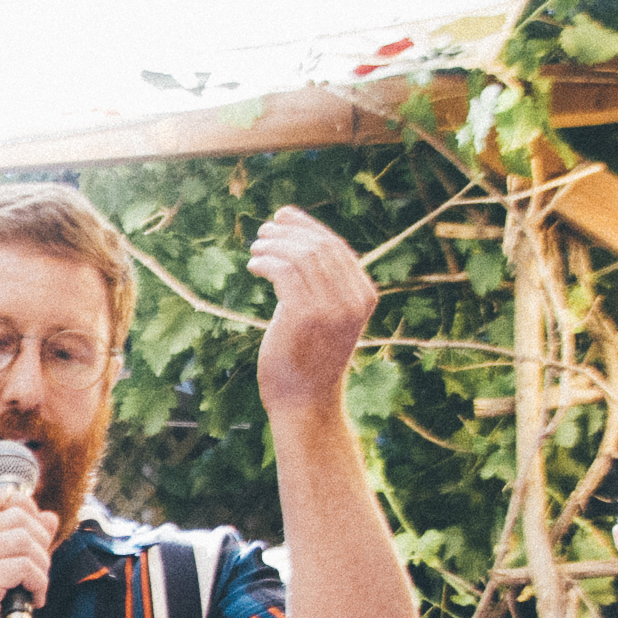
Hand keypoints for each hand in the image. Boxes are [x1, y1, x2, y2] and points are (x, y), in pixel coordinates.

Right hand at [0, 482, 58, 617]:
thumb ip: (22, 544)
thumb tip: (50, 517)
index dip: (24, 507)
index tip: (34, 537)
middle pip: (18, 515)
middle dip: (41, 542)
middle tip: (39, 571)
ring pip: (24, 540)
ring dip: (41, 566)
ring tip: (36, 588)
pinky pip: (23, 566)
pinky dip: (38, 584)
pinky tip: (32, 600)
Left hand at [247, 206, 376, 415]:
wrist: (305, 400)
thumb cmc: (309, 358)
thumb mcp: (328, 316)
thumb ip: (324, 285)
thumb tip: (298, 244)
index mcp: (365, 296)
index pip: (337, 248)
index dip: (308, 227)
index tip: (284, 216)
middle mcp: (352, 300)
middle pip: (318, 247)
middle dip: (288, 232)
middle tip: (263, 230)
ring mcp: (330, 308)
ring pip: (299, 256)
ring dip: (272, 245)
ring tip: (255, 248)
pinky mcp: (303, 315)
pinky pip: (282, 272)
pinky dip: (265, 262)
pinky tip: (253, 265)